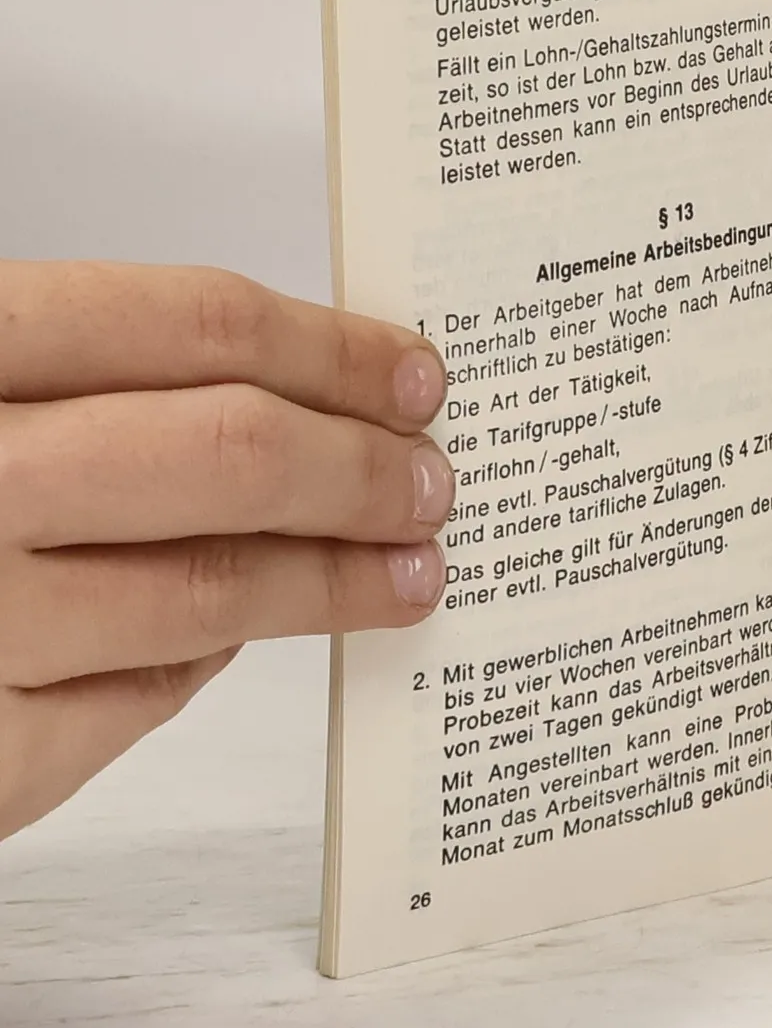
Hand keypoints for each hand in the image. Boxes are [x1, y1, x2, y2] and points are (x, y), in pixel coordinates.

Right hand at [0, 262, 451, 840]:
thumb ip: (80, 376)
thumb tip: (285, 389)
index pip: (190, 325)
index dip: (329, 346)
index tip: (415, 372)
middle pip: (227, 455)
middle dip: (363, 469)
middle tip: (434, 480)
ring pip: (206, 592)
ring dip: (332, 582)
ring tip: (404, 570)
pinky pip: (133, 702)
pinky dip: (206, 664)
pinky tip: (244, 637)